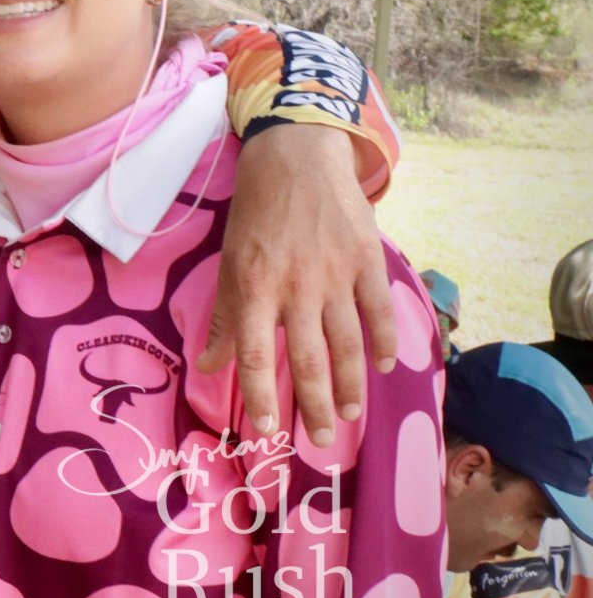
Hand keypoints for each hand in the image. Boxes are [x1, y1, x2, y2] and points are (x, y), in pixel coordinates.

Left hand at [197, 123, 398, 446]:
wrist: (296, 156)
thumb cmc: (256, 214)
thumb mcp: (230, 262)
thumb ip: (227, 317)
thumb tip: (209, 365)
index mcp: (255, 288)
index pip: (256, 355)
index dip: (262, 396)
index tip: (270, 431)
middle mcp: (296, 287)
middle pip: (308, 359)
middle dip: (315, 406)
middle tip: (322, 440)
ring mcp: (336, 274)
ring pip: (348, 344)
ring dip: (350, 385)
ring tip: (349, 414)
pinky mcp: (367, 260)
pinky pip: (379, 310)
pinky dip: (386, 342)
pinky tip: (386, 367)